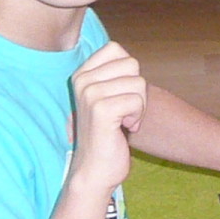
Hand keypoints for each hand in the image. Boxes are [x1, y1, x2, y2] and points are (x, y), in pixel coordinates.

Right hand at [69, 42, 145, 191]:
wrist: (94, 169)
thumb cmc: (108, 134)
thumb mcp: (108, 97)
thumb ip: (115, 76)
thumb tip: (131, 60)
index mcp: (81, 74)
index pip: (116, 49)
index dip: (128, 73)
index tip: (119, 96)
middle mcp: (81, 80)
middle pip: (131, 64)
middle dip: (137, 90)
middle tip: (124, 111)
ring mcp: (90, 94)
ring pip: (138, 83)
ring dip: (138, 106)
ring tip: (123, 122)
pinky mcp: (101, 110)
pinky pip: (137, 100)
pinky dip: (137, 117)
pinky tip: (124, 129)